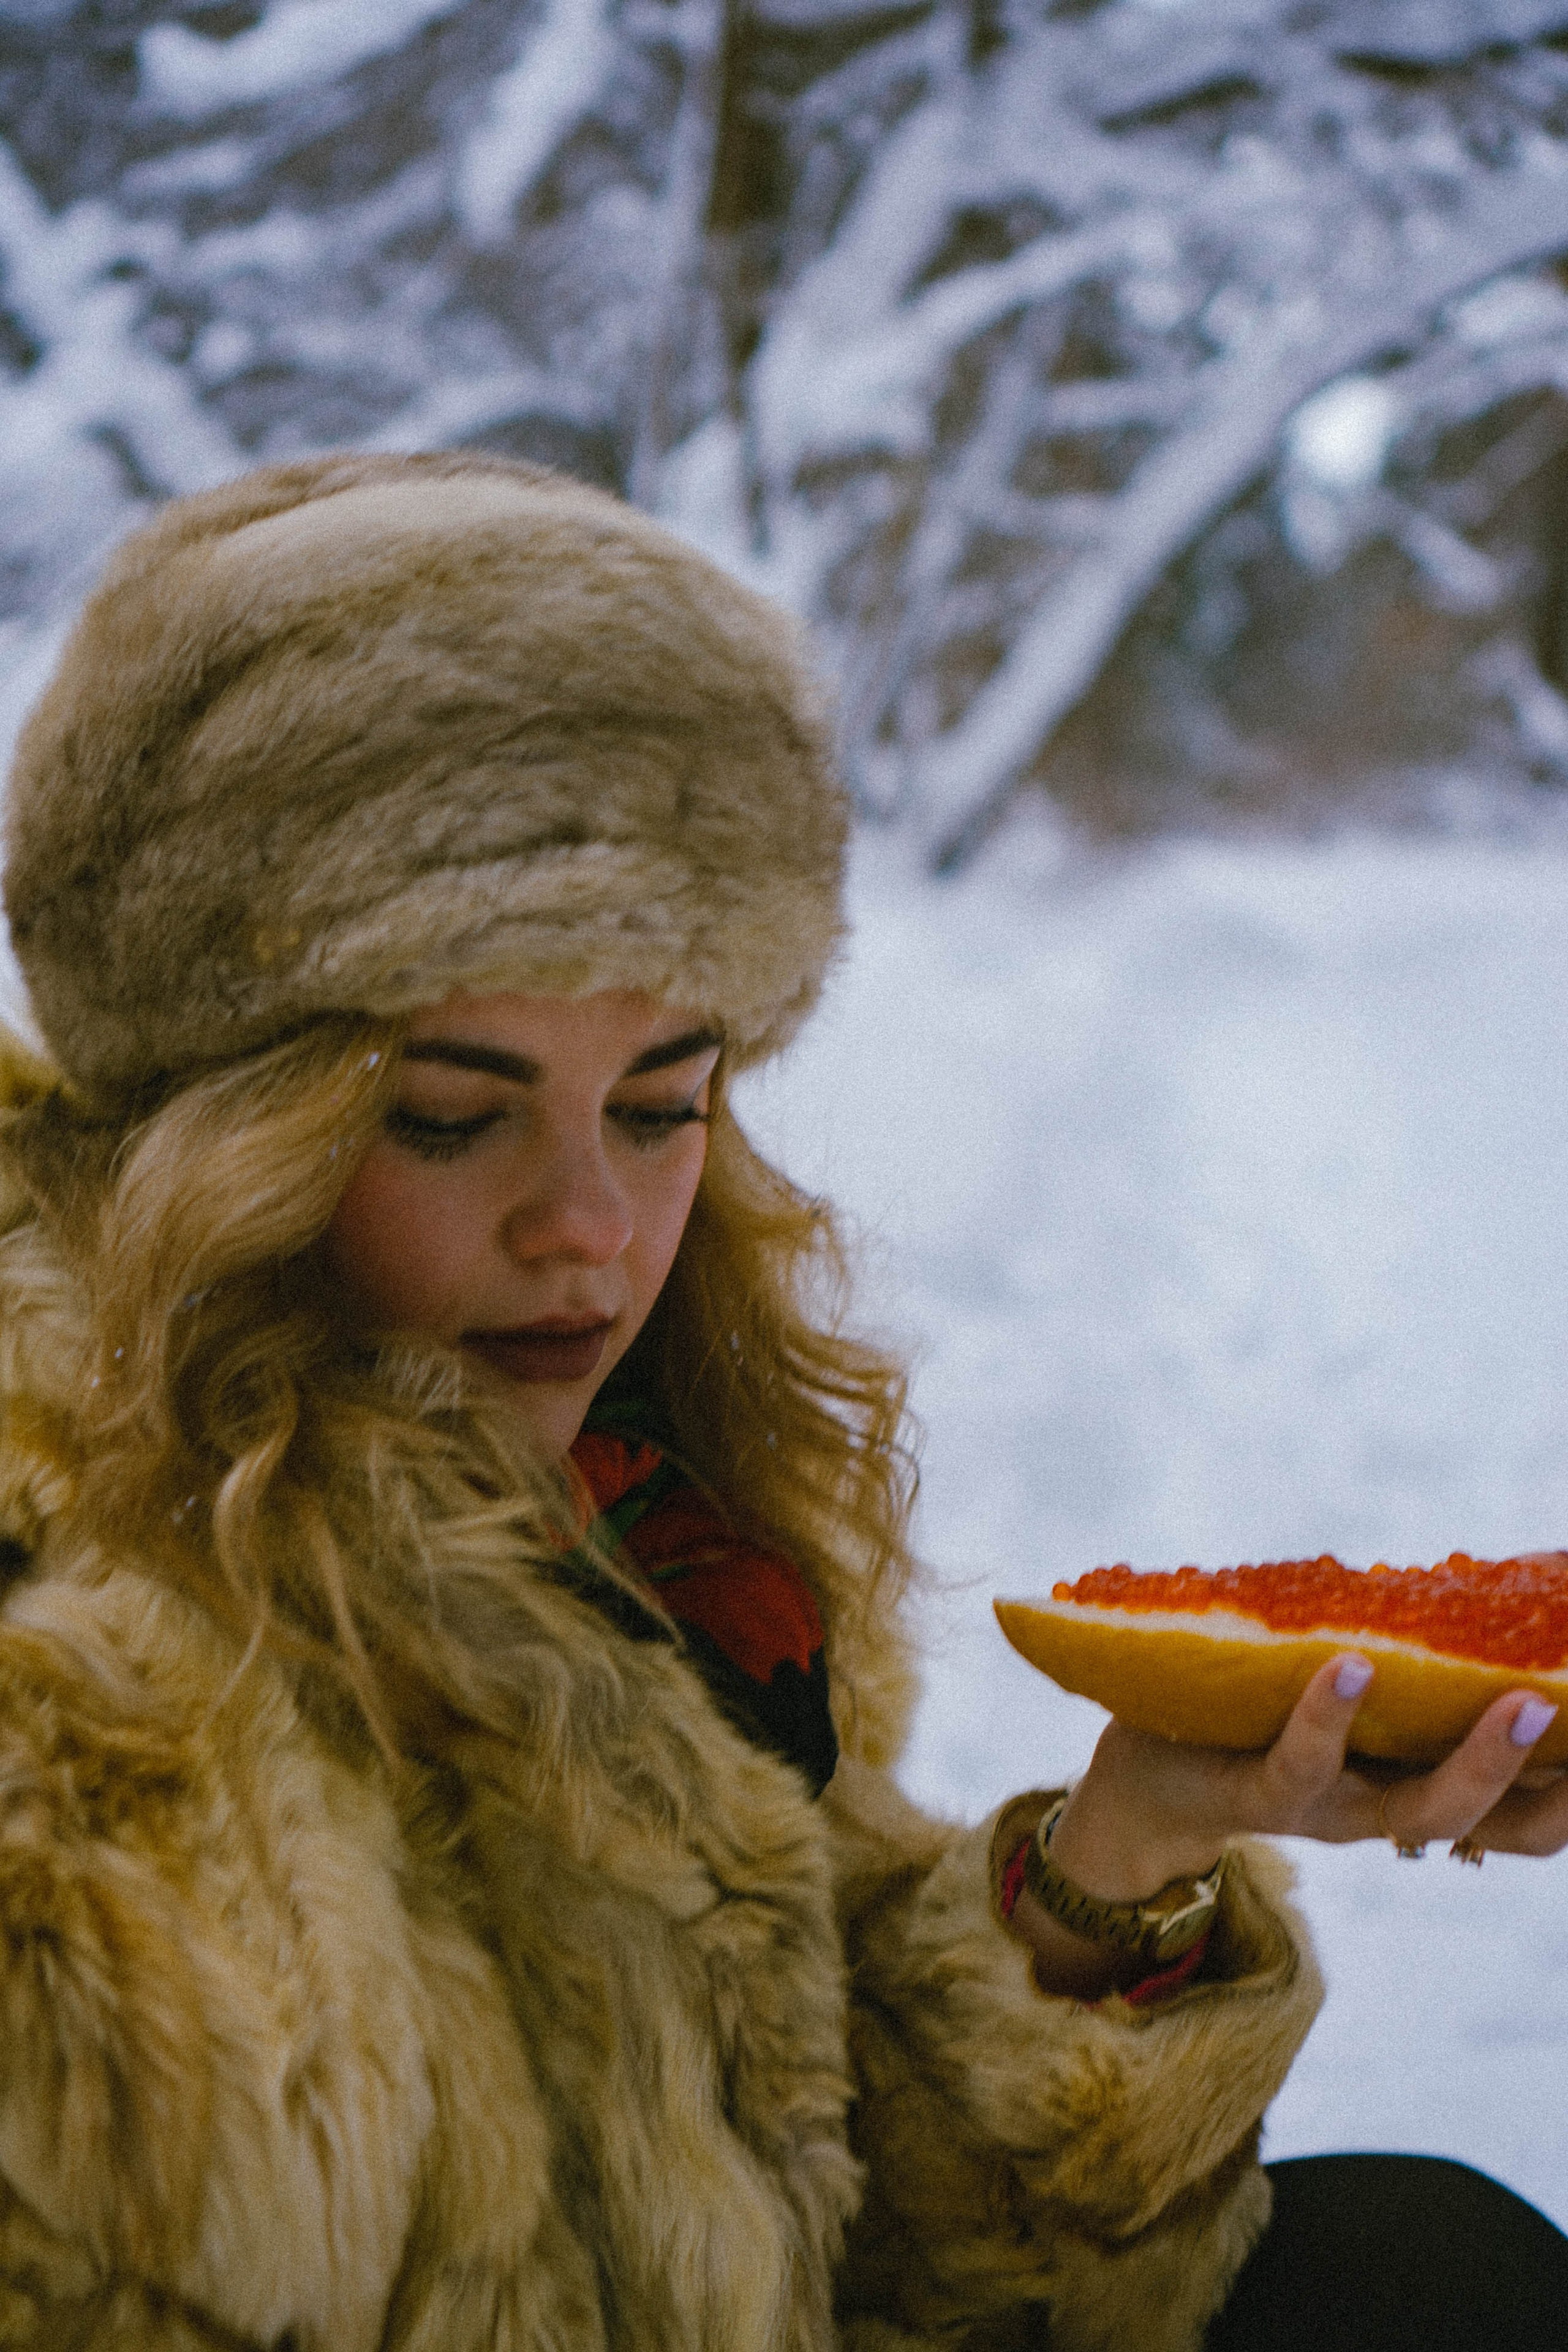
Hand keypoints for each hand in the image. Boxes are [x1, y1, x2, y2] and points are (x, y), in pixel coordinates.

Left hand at [1012, 1658, 1567, 1997]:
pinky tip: (1352, 1666)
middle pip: (1503, 1825)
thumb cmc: (1263, 1718)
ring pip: (1421, 1812)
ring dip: (1477, 1764)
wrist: (1148, 1786)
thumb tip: (1492, 1590)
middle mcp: (1390, 1811)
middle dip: (1555, 1781)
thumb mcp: (1353, 1695)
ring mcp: (1329, 1811)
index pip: (1529, 1811)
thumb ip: (1412, 1662)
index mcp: (1421, 1784)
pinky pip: (1301, 1767)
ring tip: (1517, 1702)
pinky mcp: (1257, 1795)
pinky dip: (1329, 1715)